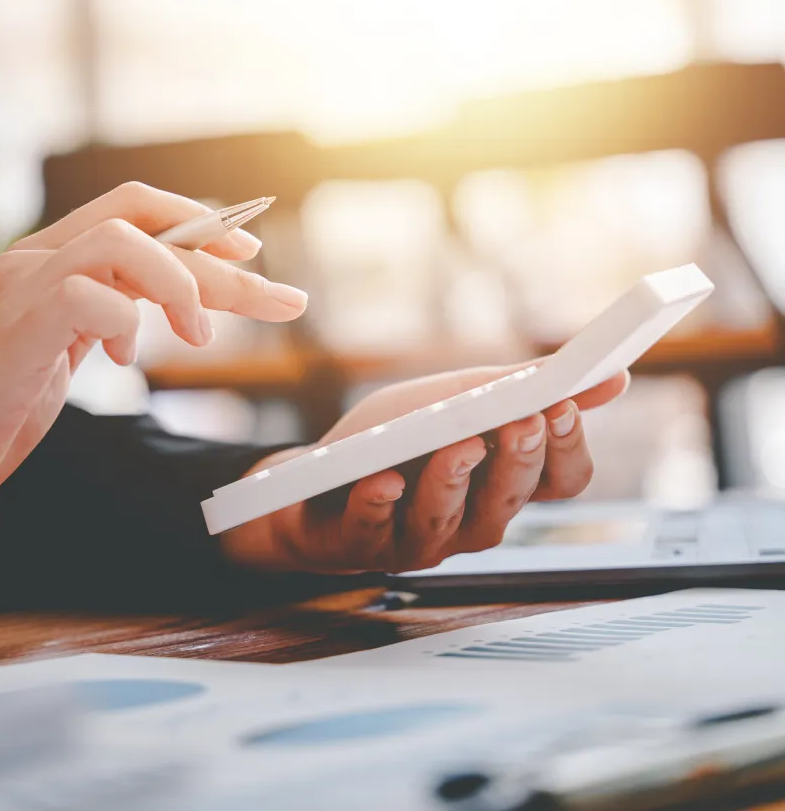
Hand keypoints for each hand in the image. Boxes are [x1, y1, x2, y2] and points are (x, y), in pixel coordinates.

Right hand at [0, 182, 307, 560]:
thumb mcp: (56, 357)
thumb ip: (97, 320)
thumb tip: (148, 312)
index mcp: (47, 262)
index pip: (135, 210)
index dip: (201, 224)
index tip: (252, 254)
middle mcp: (33, 260)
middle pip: (146, 221)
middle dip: (226, 261)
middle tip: (285, 300)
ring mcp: (19, 288)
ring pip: (124, 240)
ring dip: (184, 284)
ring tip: (200, 337)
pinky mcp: (12, 329)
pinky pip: (90, 293)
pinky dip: (127, 322)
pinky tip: (120, 359)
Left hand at [222, 365, 628, 573]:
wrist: (307, 481)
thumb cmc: (391, 438)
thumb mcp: (453, 400)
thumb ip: (521, 389)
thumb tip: (613, 377)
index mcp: (501, 484)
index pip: (562, 481)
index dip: (567, 448)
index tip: (562, 406)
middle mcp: (471, 521)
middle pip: (512, 501)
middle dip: (520, 460)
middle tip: (523, 420)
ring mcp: (417, 540)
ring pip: (450, 523)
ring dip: (454, 480)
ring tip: (457, 443)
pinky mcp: (362, 544)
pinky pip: (376, 529)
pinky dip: (380, 501)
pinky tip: (384, 478)